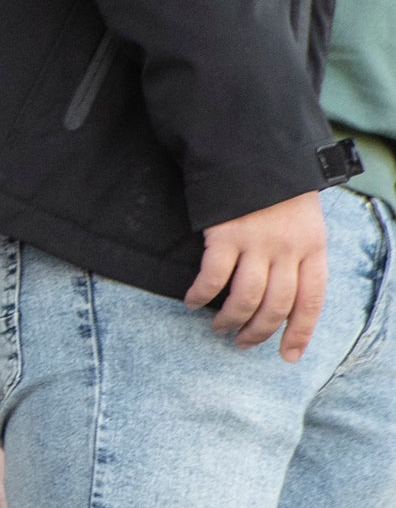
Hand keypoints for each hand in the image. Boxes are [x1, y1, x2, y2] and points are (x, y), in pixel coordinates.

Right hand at [186, 190, 328, 358]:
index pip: (311, 302)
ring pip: (245, 299)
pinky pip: (212, 278)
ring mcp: (256, 243)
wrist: (254, 152)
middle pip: (276, 307)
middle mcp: (288, 250)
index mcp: (314, 247)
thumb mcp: (305, 222)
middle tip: (242, 342)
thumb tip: (285, 298)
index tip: (287, 356)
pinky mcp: (225, 236)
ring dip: (230, 320)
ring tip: (219, 327)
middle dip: (258, 333)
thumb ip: (300, 256)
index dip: (299, 333)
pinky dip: (200, 296)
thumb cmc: (279, 191)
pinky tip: (193, 302)